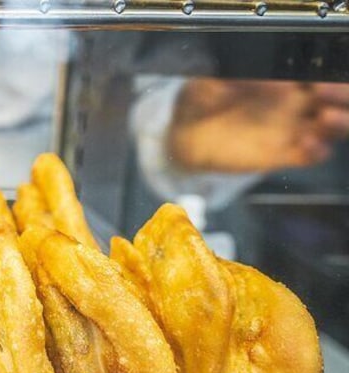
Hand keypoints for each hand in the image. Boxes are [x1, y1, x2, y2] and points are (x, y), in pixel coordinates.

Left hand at [168, 79, 348, 173]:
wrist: (184, 137)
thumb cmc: (197, 102)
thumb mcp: (205, 82)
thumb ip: (223, 76)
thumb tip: (242, 74)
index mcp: (278, 81)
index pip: (313, 73)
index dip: (323, 73)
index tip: (315, 77)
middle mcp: (291, 104)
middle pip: (334, 98)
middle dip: (340, 94)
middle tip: (325, 94)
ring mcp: (289, 130)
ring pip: (332, 127)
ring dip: (338, 123)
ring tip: (324, 119)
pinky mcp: (281, 155)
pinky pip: (311, 155)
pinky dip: (316, 151)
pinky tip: (306, 145)